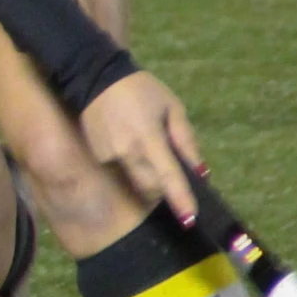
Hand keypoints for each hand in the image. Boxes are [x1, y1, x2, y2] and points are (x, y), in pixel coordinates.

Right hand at [78, 70, 204, 218]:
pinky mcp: (98, 158)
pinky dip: (133, 167)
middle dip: (166, 189)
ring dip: (150, 179)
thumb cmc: (141, 90)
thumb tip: (200, 171)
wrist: (95, 78)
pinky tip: (130, 144)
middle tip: (173, 174)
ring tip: (148, 149)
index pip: (168, 175)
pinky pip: (122, 172)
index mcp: (149, 137)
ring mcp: (109, 157)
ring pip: (137, 182)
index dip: (180, 198)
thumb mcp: (172, 107)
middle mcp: (127, 152)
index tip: (190, 219)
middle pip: (152, 187)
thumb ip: (186, 140)